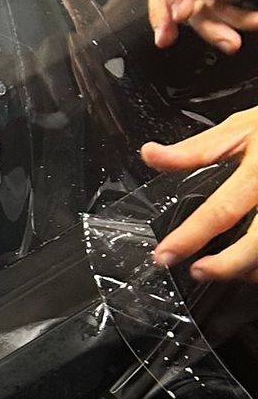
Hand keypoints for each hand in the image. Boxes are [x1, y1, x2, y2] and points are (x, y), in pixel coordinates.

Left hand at [144, 105, 257, 276]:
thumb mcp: (241, 126)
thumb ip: (197, 149)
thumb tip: (151, 155)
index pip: (221, 210)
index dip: (190, 237)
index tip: (166, 255)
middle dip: (226, 267)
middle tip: (198, 271)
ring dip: (251, 269)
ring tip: (228, 271)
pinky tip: (254, 266)